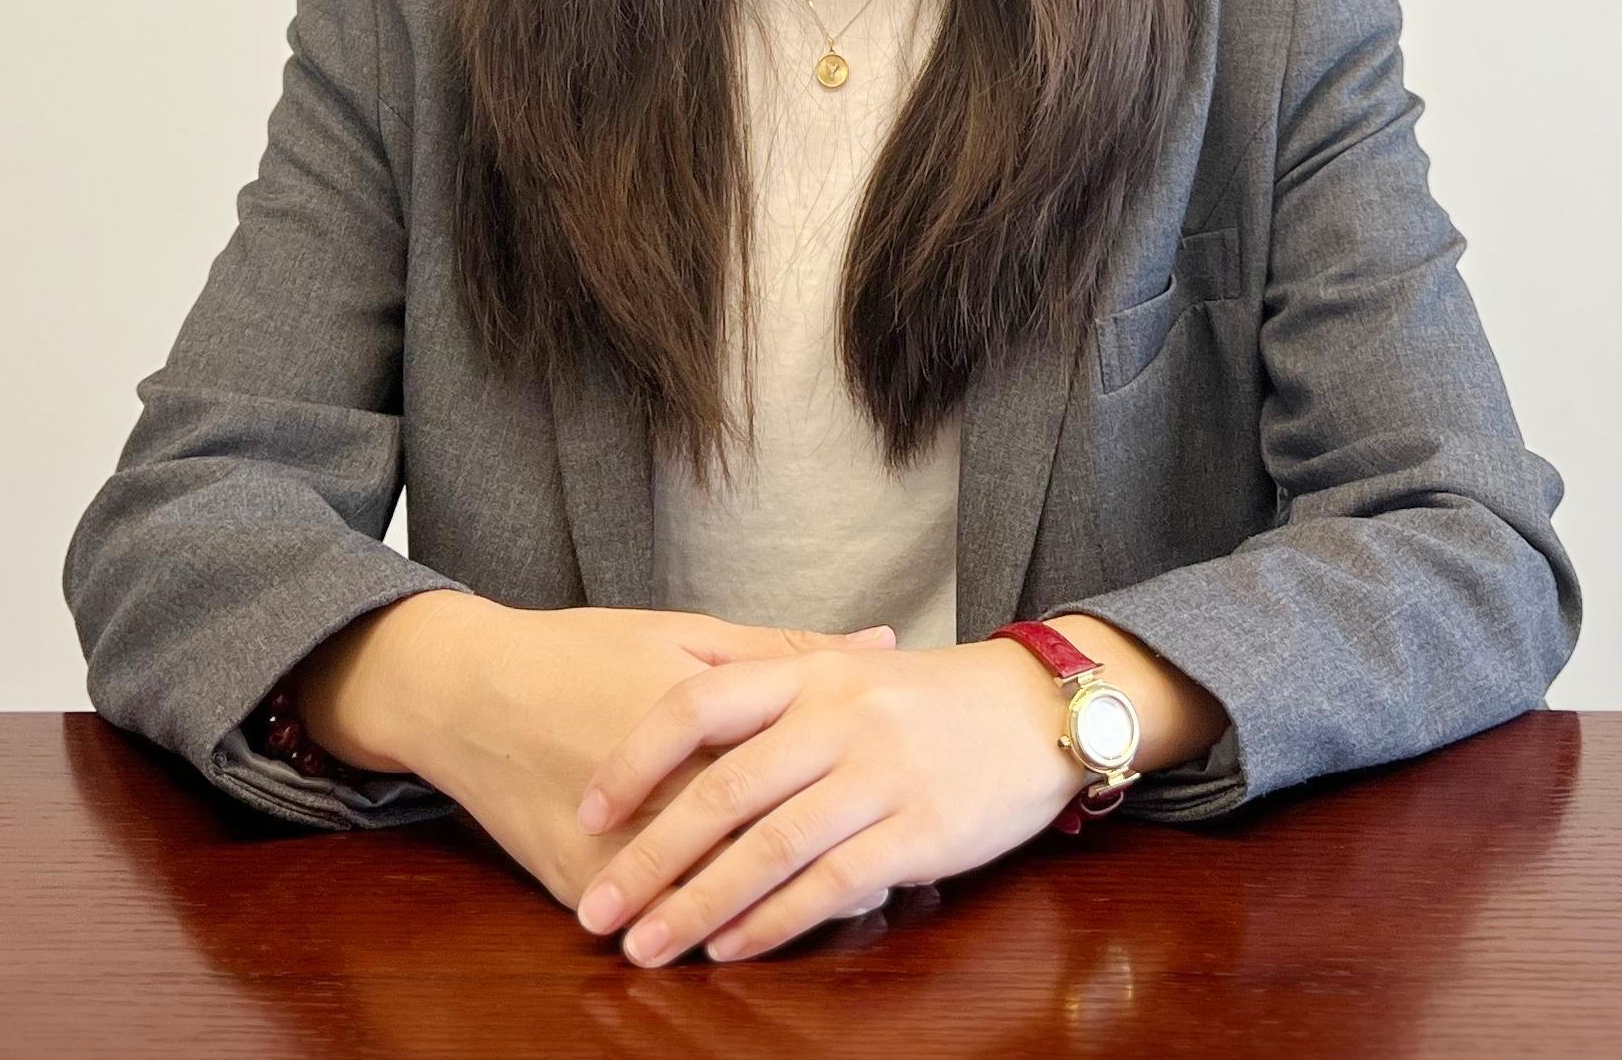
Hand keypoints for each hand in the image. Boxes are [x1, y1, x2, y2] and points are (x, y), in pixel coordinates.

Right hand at [416, 606, 903, 916]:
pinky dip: (690, 928)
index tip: (897, 825)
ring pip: (700, 901)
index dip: (844, 813)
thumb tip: (884, 646)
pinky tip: (729, 933)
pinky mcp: (571, 881)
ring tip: (819, 919)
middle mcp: (653, 793)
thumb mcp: (686, 634)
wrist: (464, 689)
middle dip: (816, 880)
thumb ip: (788, 651)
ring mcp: (608, 849)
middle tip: (879, 891)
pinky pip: (645, 918)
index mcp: (694, 723)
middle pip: (750, 854)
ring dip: (759, 919)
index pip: (786, 784)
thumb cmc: (580, 650)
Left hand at [567, 633, 1086, 964]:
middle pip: (722, 791)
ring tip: (648, 946)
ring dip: (699, 906)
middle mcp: (837, 718)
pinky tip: (733, 949)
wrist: (1036, 707)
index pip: (698, 705)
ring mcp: (879, 775)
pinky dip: (774, 922)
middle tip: (597, 912)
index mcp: (809, 672)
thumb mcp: (847, 672)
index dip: (633, 758)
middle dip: (649, 858)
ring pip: (768, 848)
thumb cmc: (928, 698)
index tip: (585, 810)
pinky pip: (830, 884)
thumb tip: (676, 741)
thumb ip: (772, 697)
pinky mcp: (917, 831)